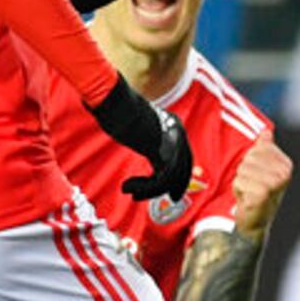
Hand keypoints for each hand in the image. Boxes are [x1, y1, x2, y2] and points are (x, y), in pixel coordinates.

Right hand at [88, 79, 194, 201]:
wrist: (113, 102)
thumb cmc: (117, 110)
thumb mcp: (138, 126)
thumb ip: (148, 140)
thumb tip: (150, 154)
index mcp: (175, 125)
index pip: (185, 158)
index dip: (180, 178)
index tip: (171, 193)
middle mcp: (177, 133)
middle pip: (183, 169)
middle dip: (170, 188)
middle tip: (155, 199)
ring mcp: (170, 141)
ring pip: (169, 178)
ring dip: (148, 190)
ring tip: (129, 190)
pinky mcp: (159, 149)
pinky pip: (160, 179)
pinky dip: (144, 188)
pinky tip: (127, 187)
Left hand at [229, 136, 293, 238]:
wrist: (255, 221)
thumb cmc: (258, 193)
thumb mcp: (262, 168)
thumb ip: (264, 149)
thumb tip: (266, 132)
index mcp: (286, 164)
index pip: (258, 149)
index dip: (251, 162)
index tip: (258, 176)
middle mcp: (284, 173)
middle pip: (249, 159)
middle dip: (245, 172)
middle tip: (253, 186)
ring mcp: (274, 184)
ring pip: (242, 170)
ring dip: (241, 182)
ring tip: (249, 193)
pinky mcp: (262, 194)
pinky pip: (239, 182)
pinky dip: (238, 191)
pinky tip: (247, 199)